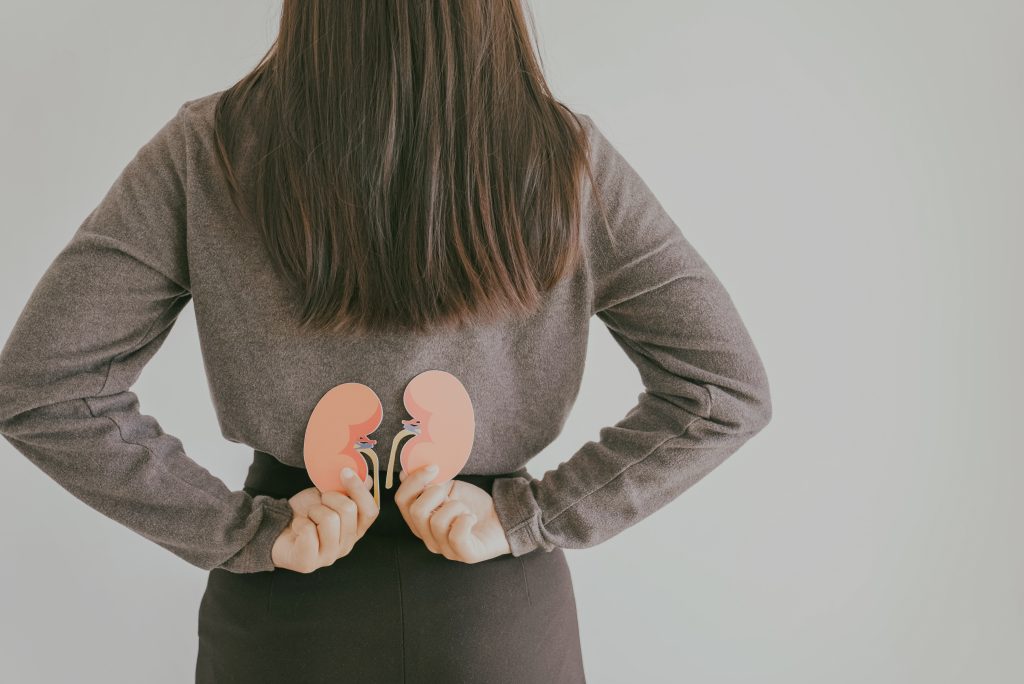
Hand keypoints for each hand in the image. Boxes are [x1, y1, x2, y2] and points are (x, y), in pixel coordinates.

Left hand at [271, 467, 378, 572]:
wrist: (277, 528)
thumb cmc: (305, 514)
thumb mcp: (327, 496)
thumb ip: (348, 490)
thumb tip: (368, 479)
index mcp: (355, 529)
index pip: (371, 511)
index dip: (360, 490)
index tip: (344, 472)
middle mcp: (346, 545)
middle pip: (349, 510)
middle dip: (330, 497)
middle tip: (319, 502)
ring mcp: (329, 556)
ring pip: (330, 519)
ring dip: (314, 511)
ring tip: (308, 517)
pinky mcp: (309, 562)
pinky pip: (308, 531)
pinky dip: (299, 522)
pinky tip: (298, 527)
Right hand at [394, 464, 512, 562]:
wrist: (502, 518)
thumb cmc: (472, 504)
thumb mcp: (448, 489)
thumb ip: (428, 483)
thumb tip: (406, 471)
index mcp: (420, 521)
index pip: (401, 501)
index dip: (413, 481)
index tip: (433, 467)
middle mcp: (428, 538)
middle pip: (416, 511)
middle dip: (435, 493)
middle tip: (450, 492)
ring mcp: (445, 549)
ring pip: (437, 522)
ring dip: (455, 507)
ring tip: (465, 509)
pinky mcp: (465, 555)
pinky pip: (456, 536)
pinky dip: (465, 520)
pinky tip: (471, 517)